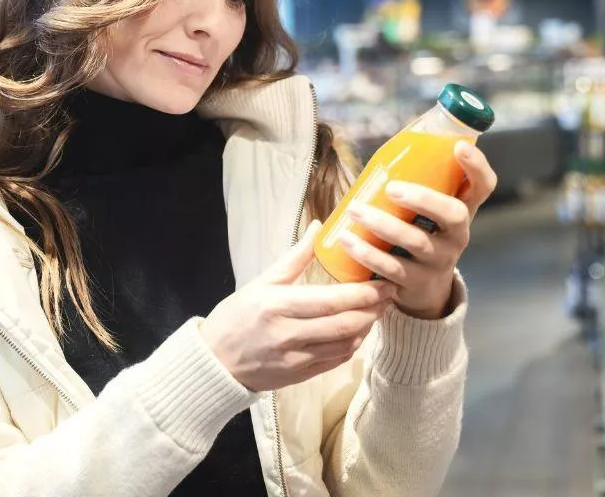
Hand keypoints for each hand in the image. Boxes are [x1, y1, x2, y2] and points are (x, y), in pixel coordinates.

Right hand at [200, 222, 396, 391]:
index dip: (362, 294)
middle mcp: (288, 334)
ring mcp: (295, 359)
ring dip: (366, 327)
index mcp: (277, 306)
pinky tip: (358, 331)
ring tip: (377, 310)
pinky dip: (352, 345)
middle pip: (343, 324)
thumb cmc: (235, 317)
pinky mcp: (300, 376)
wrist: (214, 362)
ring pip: (344, 345)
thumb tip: (319, 228)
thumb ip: (294, 257)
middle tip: (390, 293)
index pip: (330, 301)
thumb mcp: (260, 282)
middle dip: (372, 309)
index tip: (382, 282)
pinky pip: (335, 361)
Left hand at [340, 141, 497, 319]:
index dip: (477, 166)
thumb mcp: (430, 211)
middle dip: (424, 199)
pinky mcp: (417, 282)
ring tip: (354, 209)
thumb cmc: (421, 232)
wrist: (425, 289)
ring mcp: (440, 261)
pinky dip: (368, 254)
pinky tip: (348, 241)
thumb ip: (420, 183)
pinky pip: (393, 268)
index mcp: (464, 209)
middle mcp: (458, 235)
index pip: (483, 186)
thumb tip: (389, 148)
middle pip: (454, 214)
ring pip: (417, 242)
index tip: (460, 147)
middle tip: (391, 187)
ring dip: (384, 225)